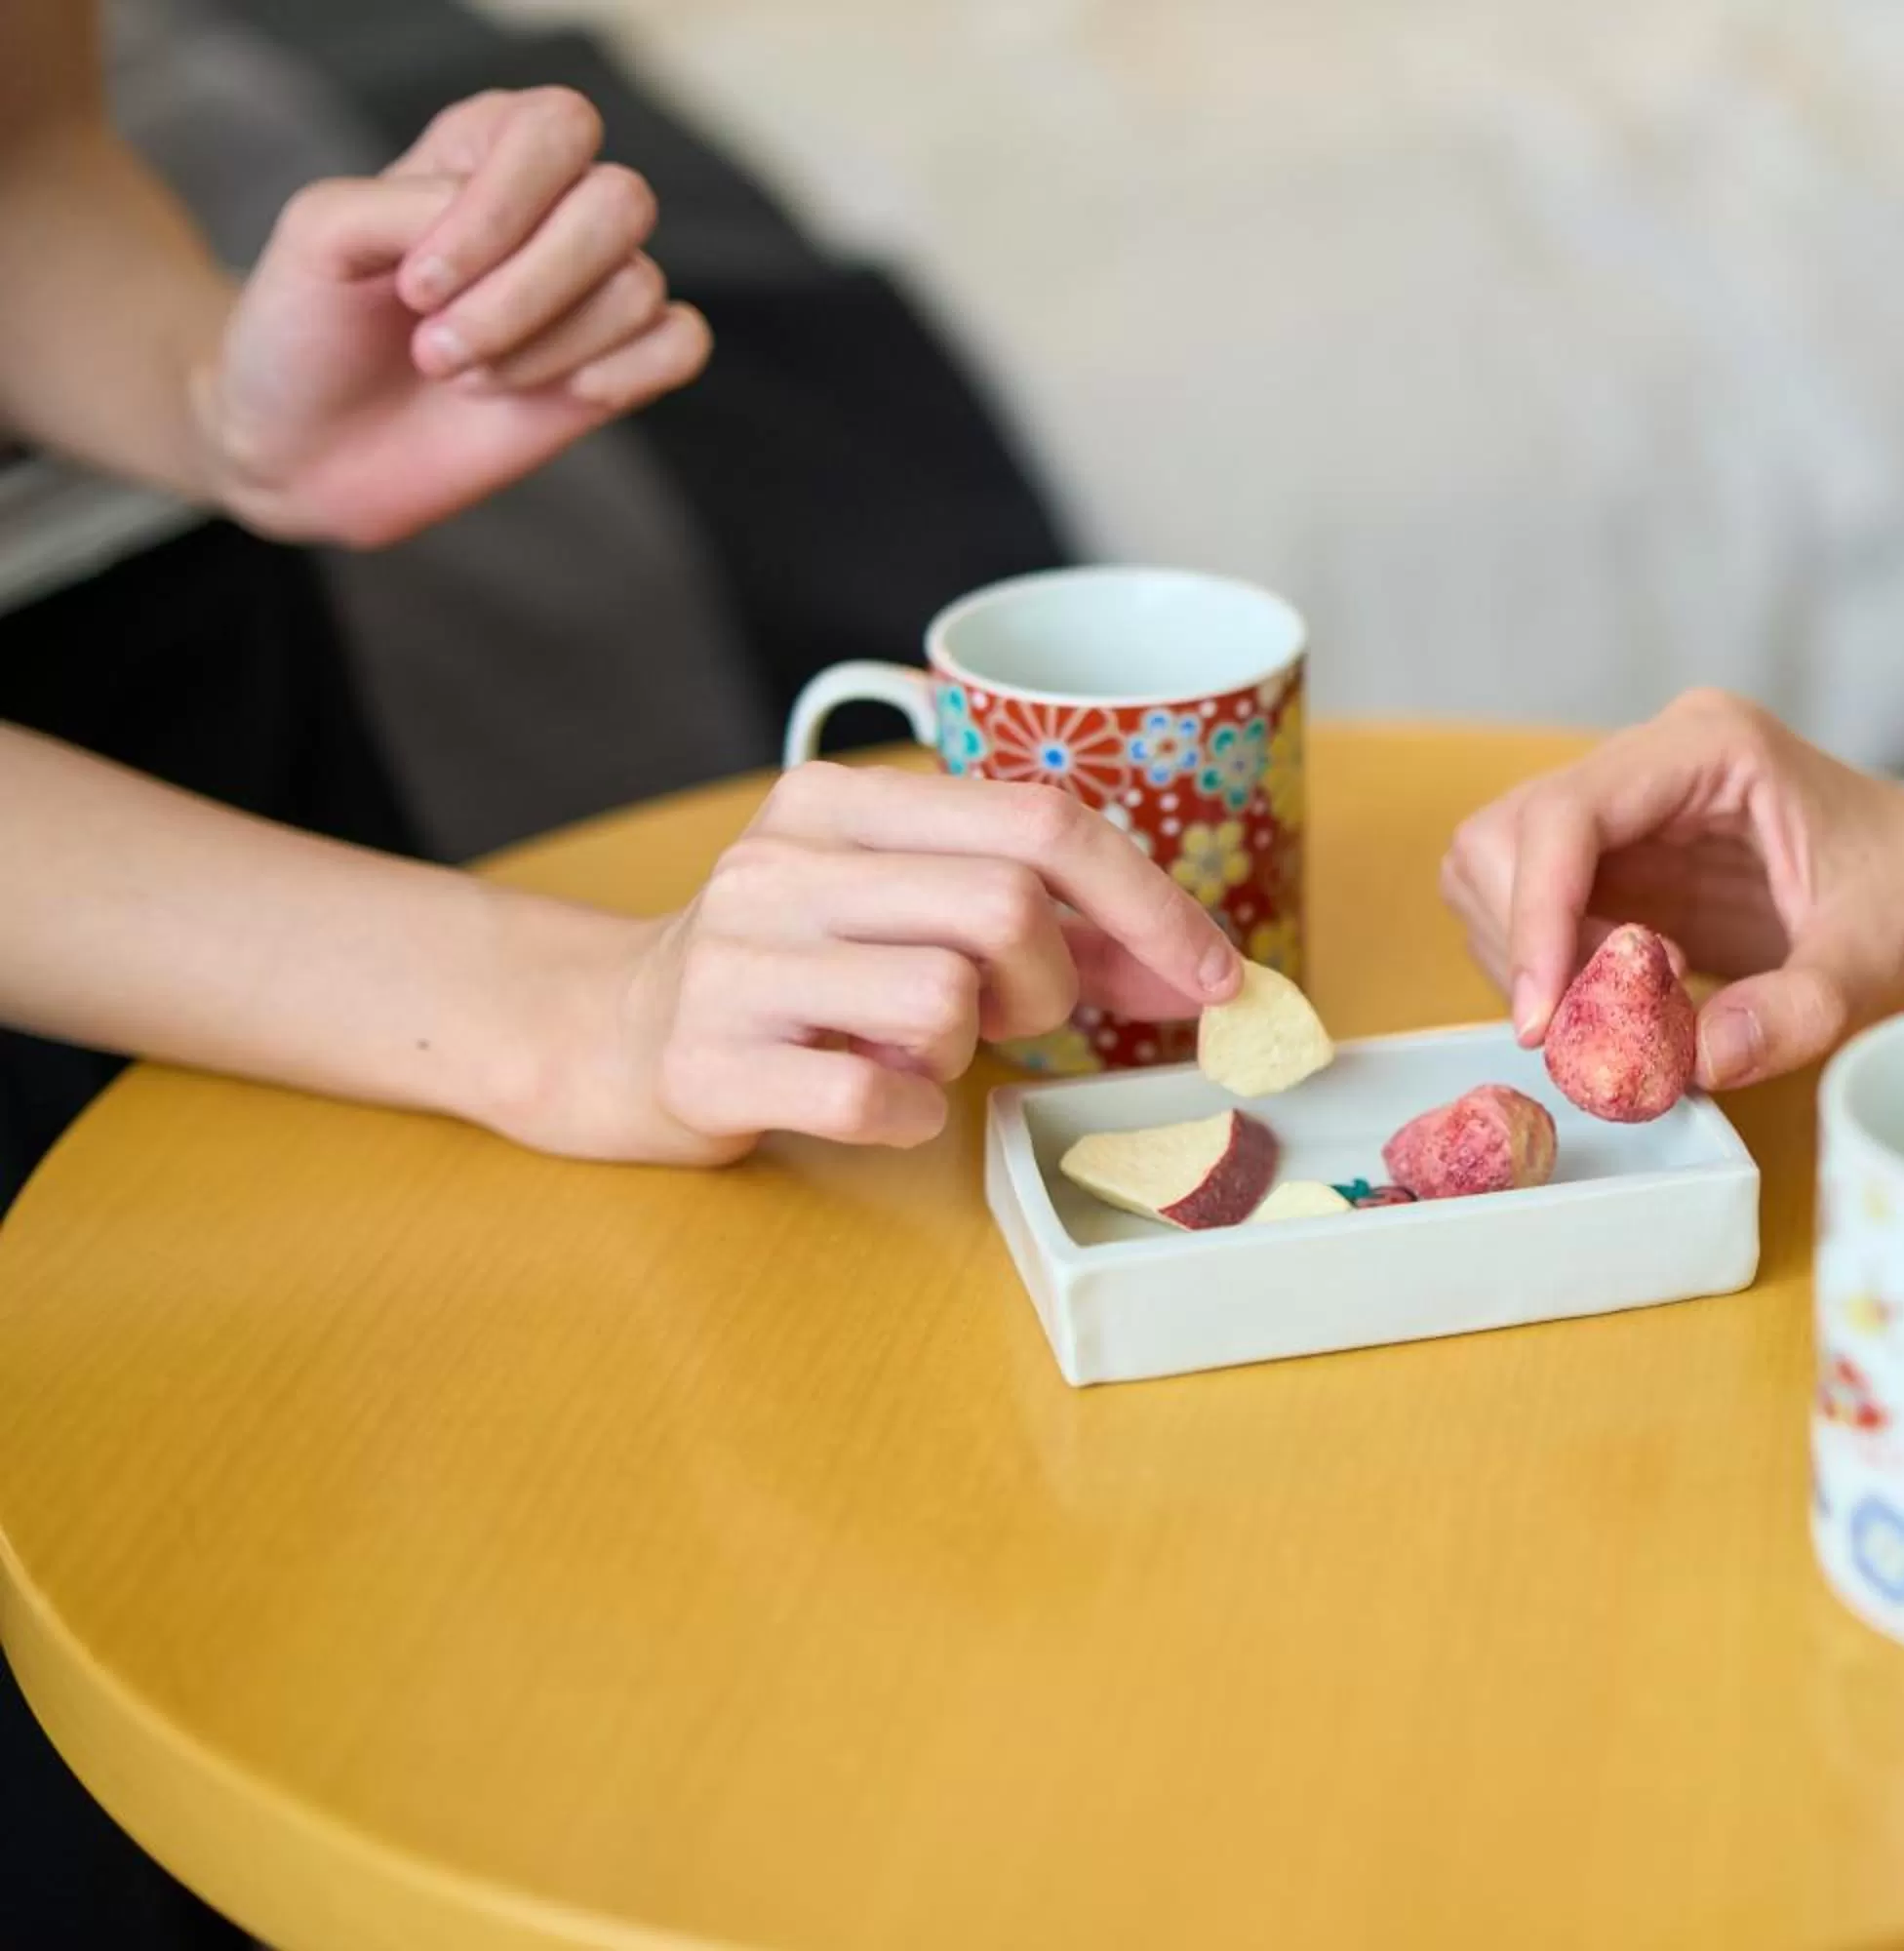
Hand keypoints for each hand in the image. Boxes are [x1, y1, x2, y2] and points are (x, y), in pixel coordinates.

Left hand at [199, 87, 709, 548]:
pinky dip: (626, 373)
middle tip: (435, 350)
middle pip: (619, 204)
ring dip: (541, 348)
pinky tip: (561, 395)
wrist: (309, 446)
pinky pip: (681, 344)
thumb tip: (513, 235)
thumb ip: (404, 202)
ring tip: (462, 378)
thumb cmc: (308, 328)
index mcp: (484, 149)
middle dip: (525, 293)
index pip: (558, 129)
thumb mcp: (318, 236)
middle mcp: (553, 208)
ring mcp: (592, 290)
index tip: (416, 286)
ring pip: (639, 287)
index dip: (502, 208)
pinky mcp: (620, 365)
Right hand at [519, 765, 1241, 1163]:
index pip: (1040, 818)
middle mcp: (784, 861)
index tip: (1216, 974)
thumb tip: (1199, 972)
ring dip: (964, 1050)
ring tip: (902, 1047)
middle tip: (1010, 1019)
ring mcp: (736, 959)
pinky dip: (906, 1115)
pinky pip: (873, 1094)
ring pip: (945, 1000)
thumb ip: (1045, 927)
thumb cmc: (798, 976)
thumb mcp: (907, 915)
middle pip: (1005, 908)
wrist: (605, 1036)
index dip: (1149, 901)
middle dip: (1051, 986)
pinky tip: (869, 1099)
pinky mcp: (707, 1061)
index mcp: (843, 802)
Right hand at [1439, 691, 1903, 1089]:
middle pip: (1506, 835)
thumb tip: (1695, 1061)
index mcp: (1709, 749)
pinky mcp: (1618, 863)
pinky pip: (1530, 910)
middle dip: (1523, 941)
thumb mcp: (1881, 961)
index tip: (1542, 1019)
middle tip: (1591, 1025)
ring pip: (1497, 869)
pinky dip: (1547, 970)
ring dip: (1526, 958)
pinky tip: (1624, 1003)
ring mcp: (1627, 812)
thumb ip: (1797, 1010)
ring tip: (1620, 1014)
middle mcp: (1650, 763)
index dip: (1534, 914)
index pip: (1568, 813)